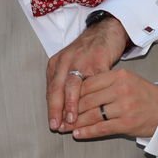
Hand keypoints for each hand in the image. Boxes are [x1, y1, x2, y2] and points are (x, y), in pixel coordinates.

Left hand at [47, 16, 130, 131]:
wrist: (106, 31)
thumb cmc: (89, 52)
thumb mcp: (71, 65)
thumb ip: (65, 84)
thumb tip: (61, 110)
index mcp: (57, 64)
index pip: (51, 90)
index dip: (52, 109)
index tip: (54, 124)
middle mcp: (66, 61)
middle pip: (57, 88)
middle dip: (57, 109)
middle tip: (58, 125)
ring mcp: (82, 60)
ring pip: (72, 85)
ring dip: (71, 104)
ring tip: (72, 119)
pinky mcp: (98, 60)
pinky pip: (94, 81)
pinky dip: (93, 95)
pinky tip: (95, 106)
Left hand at [70, 69, 157, 140]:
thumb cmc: (143, 96)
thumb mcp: (126, 81)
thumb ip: (104, 83)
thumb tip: (77, 93)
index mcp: (119, 76)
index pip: (88, 84)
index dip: (72, 95)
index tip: (62, 102)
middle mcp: (121, 89)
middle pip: (87, 100)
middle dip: (69, 111)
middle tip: (59, 118)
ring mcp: (124, 107)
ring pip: (92, 115)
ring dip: (75, 123)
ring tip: (64, 128)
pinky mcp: (126, 123)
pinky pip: (101, 128)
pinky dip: (87, 132)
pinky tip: (78, 133)